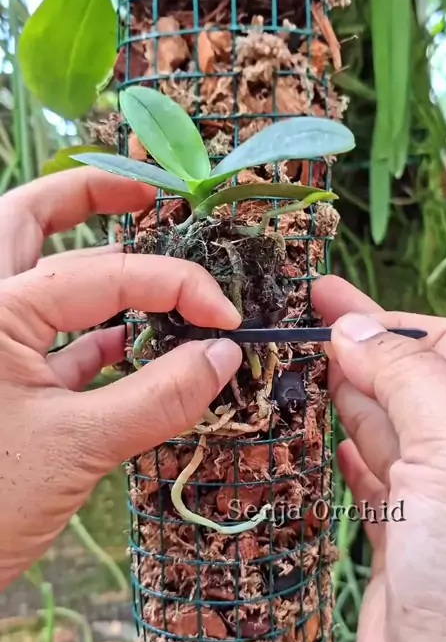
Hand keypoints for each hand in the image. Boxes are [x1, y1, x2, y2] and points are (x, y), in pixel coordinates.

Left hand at [0, 168, 241, 589]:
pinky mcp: (5, 386)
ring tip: (155, 267)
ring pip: (41, 279)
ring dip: (96, 268)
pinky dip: (95, 336)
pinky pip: (52, 340)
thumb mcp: (77, 448)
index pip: (102, 272)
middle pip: (28, 221)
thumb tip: (225, 356)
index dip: (176, 286)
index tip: (227, 321)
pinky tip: (136, 345)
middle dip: (89, 196)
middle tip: (151, 193)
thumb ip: (157, 397)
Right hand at [313, 276, 445, 641]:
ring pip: (382, 425)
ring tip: (293, 367)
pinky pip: (367, 476)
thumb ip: (406, 374)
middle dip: (355, 348)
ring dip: (341, 394)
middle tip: (293, 324)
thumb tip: (353, 326)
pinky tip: (318, 432)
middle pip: (406, 380)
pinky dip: (342, 449)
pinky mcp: (398, 537)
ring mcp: (432, 497)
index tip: (324, 294)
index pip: (443, 343)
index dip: (383, 315)